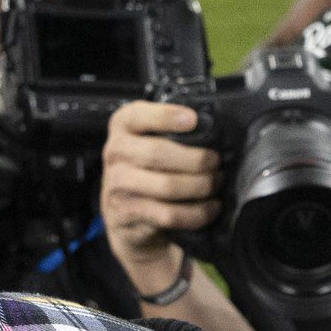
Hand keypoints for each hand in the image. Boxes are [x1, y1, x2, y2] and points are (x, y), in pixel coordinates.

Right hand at [100, 100, 220, 278]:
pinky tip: (210, 208)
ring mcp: (117, 184)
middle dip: (196, 159)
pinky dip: (197, 213)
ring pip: (167, 186)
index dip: (165, 116)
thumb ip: (171, 133)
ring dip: (200, 186)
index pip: (137, 115)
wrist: (125, 215)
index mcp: (122, 127)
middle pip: (158, 153)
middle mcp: (114, 152)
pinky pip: (169, 214)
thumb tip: (212, 134)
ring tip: (216, 184)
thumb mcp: (150, 142)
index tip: (193, 119)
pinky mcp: (126, 213)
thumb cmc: (147, 170)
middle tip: (215, 162)